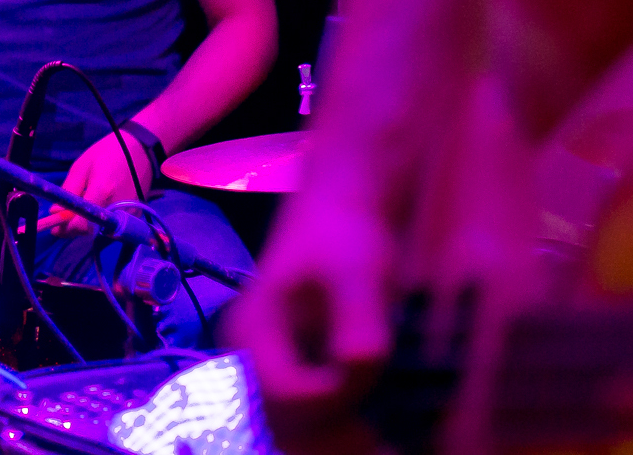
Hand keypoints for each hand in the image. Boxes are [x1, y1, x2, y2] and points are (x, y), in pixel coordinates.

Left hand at [39, 129, 155, 236]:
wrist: (140, 149)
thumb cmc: (107, 153)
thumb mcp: (82, 166)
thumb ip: (69, 190)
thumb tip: (56, 211)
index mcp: (102, 191)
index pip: (82, 223)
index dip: (67, 229)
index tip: (55, 227)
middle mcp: (117, 207)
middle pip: (91, 230)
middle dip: (75, 228)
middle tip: (65, 220)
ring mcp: (130, 212)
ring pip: (102, 230)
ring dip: (88, 226)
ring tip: (81, 213)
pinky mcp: (137, 214)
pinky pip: (114, 226)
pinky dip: (102, 223)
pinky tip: (98, 210)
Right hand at [223, 185, 393, 453]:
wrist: (342, 208)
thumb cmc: (344, 233)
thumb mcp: (357, 272)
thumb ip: (358, 322)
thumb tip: (357, 368)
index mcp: (251, 333)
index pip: (289, 396)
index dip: (336, 395)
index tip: (371, 366)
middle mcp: (250, 358)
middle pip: (292, 420)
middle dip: (341, 416)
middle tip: (382, 391)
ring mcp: (269, 367)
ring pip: (304, 422)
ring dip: (345, 418)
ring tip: (382, 394)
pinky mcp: (292, 369)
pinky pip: (315, 409)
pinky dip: (346, 410)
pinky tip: (374, 392)